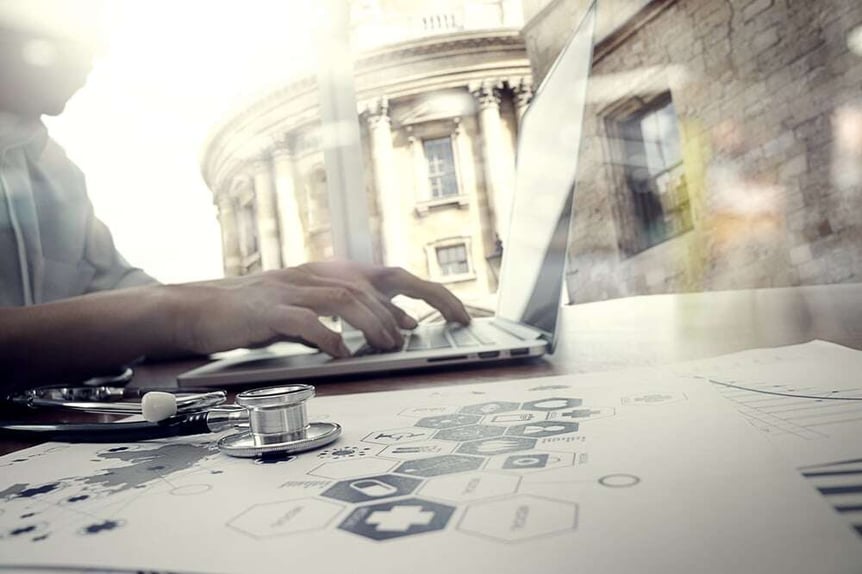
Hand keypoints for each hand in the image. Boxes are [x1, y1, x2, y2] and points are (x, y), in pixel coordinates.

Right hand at [170, 261, 470, 357]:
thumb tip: (403, 326)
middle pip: (375, 285)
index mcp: (331, 273)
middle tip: (427, 339)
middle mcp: (317, 276)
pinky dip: (329, 335)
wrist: (200, 308)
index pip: (393, 276)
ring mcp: (292, 290)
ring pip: (345, 299)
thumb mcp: (313, 304)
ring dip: (374, 323)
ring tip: (388, 346)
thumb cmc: (260, 311)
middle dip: (409, 311)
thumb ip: (356, 310)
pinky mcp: (268, 311)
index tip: (462, 314)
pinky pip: (306, 321)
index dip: (431, 292)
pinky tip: (341, 351)